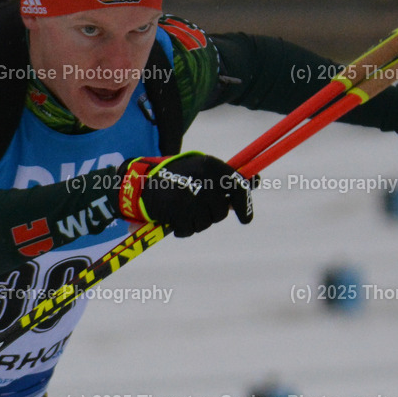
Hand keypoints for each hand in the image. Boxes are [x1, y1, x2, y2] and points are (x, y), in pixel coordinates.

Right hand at [117, 151, 253, 236]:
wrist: (142, 182)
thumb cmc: (178, 176)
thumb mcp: (203, 170)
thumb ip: (226, 178)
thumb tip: (256, 182)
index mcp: (212, 165)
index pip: (238, 187)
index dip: (245, 205)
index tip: (246, 220)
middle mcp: (204, 180)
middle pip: (221, 211)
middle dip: (211, 214)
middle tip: (197, 207)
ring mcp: (191, 197)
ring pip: (206, 223)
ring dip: (196, 222)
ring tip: (183, 209)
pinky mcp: (178, 212)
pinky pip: (189, 230)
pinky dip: (182, 229)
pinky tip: (174, 218)